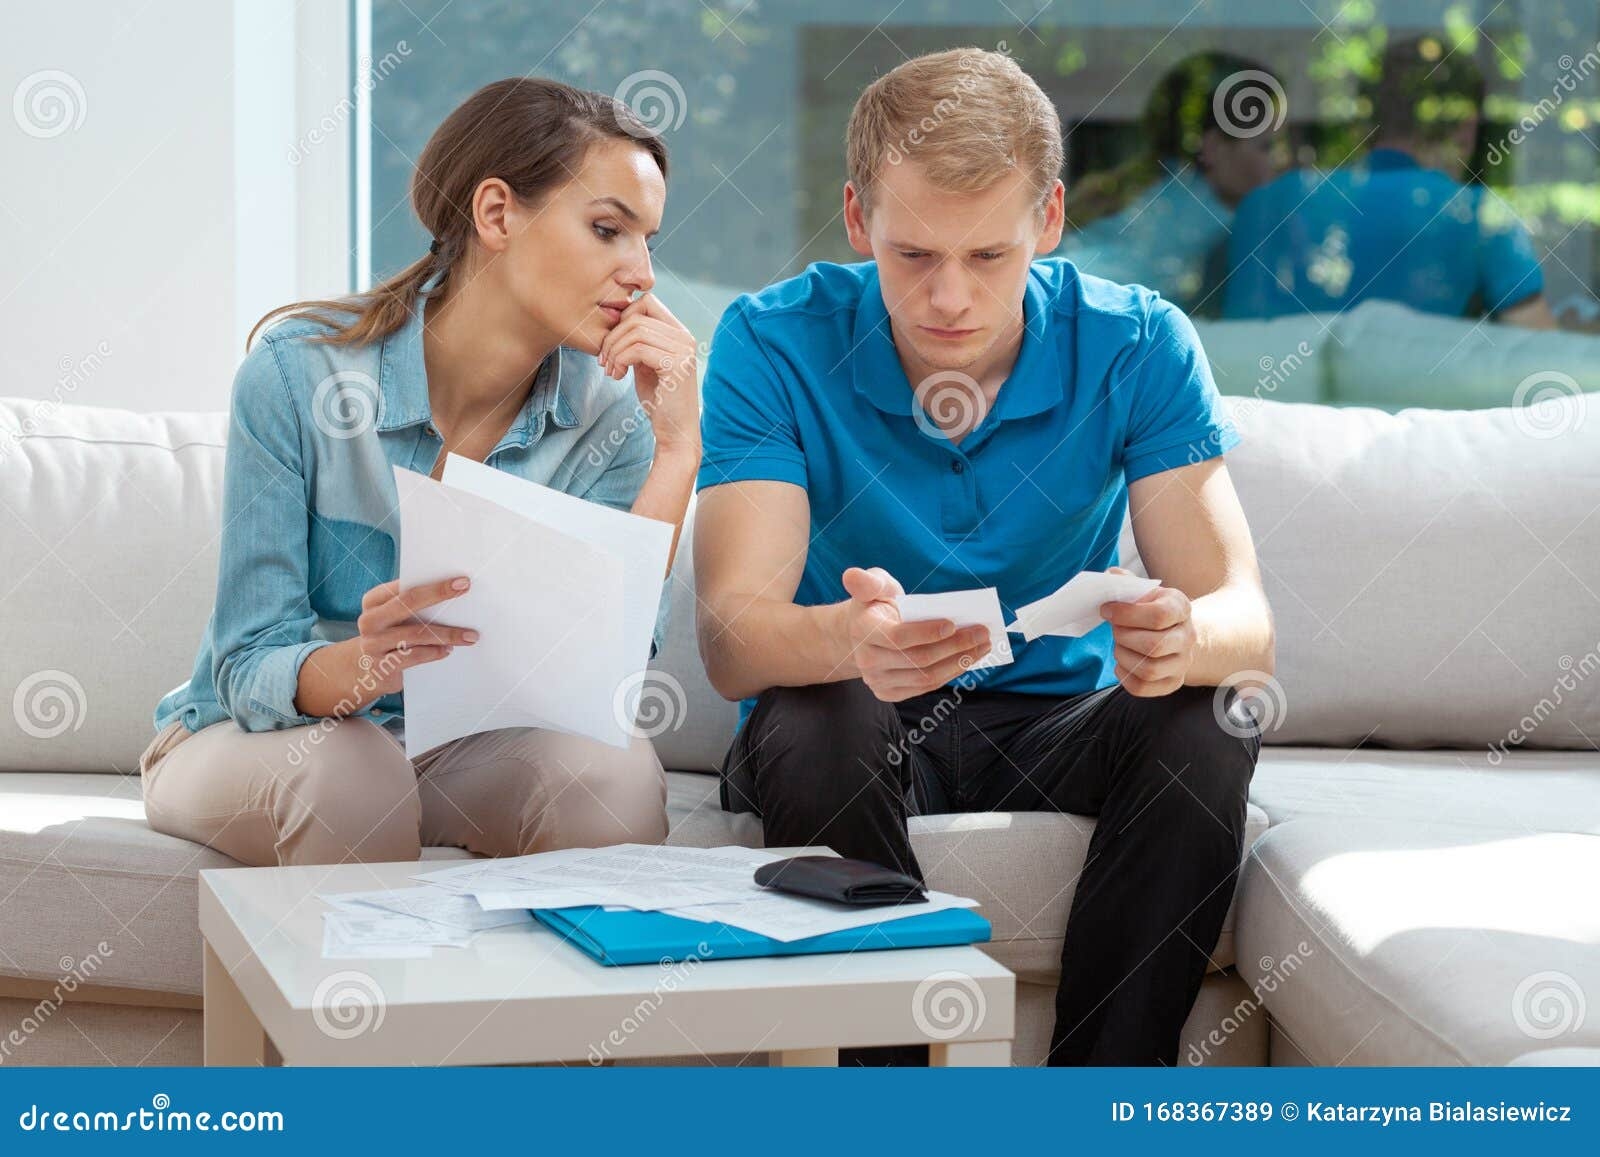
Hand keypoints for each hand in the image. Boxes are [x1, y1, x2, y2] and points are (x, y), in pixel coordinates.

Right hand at [351, 576, 479, 695]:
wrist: (362, 671)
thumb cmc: (387, 636)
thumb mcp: (391, 617)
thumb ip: (410, 604)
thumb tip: (450, 592)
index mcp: (373, 602)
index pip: (404, 587)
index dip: (434, 584)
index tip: (461, 581)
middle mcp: (370, 621)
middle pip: (407, 603)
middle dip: (439, 594)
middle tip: (465, 590)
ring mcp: (373, 644)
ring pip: (416, 634)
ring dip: (447, 634)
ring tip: (470, 635)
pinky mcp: (382, 667)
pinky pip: (414, 657)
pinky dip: (435, 652)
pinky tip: (448, 650)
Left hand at [597, 292, 699, 452]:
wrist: (675, 432)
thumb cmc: (659, 400)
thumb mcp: (646, 364)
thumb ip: (638, 341)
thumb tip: (617, 321)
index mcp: (679, 333)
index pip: (647, 302)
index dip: (624, 317)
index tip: (613, 344)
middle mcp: (685, 337)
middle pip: (637, 315)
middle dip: (613, 336)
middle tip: (605, 361)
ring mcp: (683, 350)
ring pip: (635, 331)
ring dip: (614, 350)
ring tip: (611, 371)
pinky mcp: (676, 365)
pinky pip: (637, 348)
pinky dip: (620, 360)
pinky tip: (618, 376)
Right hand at [839, 567, 992, 701]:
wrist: (861, 635)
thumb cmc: (875, 605)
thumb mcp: (874, 586)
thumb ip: (867, 581)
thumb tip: (852, 575)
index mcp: (863, 630)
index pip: (898, 637)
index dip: (928, 633)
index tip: (953, 623)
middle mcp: (867, 660)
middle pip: (919, 659)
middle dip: (955, 646)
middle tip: (982, 632)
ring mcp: (878, 680)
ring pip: (926, 677)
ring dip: (959, 662)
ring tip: (982, 646)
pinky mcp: (889, 693)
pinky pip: (926, 687)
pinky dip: (950, 673)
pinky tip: (967, 659)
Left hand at [1099, 565, 1194, 696]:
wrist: (1175, 633)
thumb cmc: (1151, 609)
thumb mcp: (1143, 591)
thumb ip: (1125, 582)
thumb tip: (1110, 577)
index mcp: (1181, 608)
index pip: (1159, 615)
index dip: (1127, 614)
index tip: (1107, 609)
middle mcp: (1188, 637)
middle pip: (1154, 645)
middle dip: (1124, 637)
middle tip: (1114, 629)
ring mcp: (1182, 663)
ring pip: (1149, 670)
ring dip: (1124, 657)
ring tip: (1119, 646)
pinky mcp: (1172, 683)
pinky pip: (1143, 688)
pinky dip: (1125, 676)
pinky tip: (1122, 663)